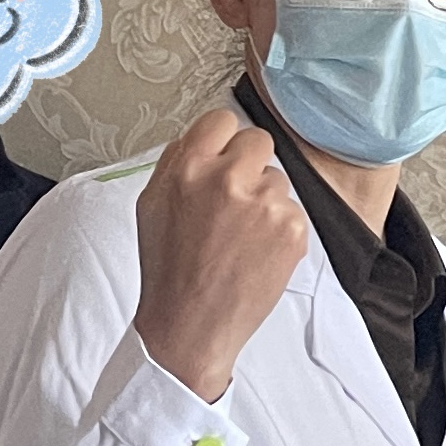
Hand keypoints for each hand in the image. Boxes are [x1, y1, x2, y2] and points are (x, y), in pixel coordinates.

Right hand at [129, 109, 308, 402]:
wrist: (190, 325)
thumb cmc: (169, 269)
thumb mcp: (152, 203)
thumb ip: (177, 162)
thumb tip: (201, 137)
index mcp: (189, 167)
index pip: (222, 120)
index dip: (223, 141)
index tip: (224, 156)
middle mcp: (229, 179)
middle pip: (258, 142)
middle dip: (249, 165)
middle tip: (235, 201)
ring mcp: (265, 204)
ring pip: (277, 180)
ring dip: (264, 201)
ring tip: (239, 238)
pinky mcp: (292, 229)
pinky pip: (293, 212)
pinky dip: (280, 230)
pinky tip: (255, 253)